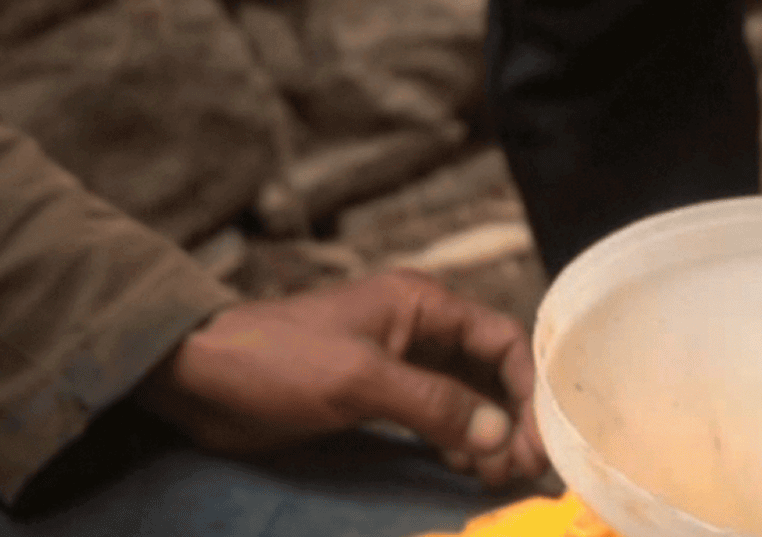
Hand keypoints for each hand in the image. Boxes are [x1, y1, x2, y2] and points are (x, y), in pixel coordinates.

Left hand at [135, 270, 548, 487]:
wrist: (202, 375)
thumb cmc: (279, 360)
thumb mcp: (359, 380)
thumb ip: (432, 404)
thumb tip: (497, 435)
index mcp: (423, 305)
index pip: (500, 339)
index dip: (527, 386)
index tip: (537, 439)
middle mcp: (419, 328)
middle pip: (490, 369)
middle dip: (512, 416)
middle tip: (522, 469)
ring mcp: (398, 362)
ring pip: (466, 396)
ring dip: (487, 433)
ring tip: (499, 476)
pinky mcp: (376, 396)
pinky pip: (435, 415)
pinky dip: (456, 441)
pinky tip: (463, 469)